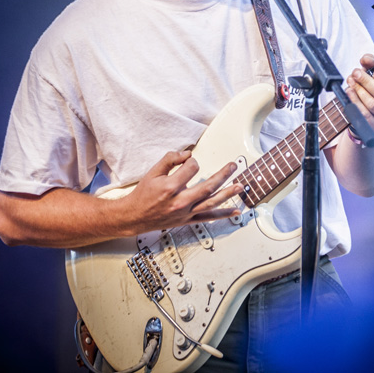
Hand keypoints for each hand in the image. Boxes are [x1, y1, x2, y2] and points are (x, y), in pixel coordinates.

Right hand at [125, 151, 242, 231]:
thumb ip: (170, 159)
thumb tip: (187, 153)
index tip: (189, 161)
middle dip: (223, 175)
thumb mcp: (153, 172)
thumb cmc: (143, 194)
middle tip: (233, 166)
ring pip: (211, 202)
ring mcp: (185, 212)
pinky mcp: (187, 220)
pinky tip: (235, 211)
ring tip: (240, 186)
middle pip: (208, 186)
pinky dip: (223, 215)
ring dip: (228, 194)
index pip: (191, 169)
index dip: (191, 161)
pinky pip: (208, 218)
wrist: (134, 216)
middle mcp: (180, 201)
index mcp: (170, 187)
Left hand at [345, 53, 373, 138]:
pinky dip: (355, 104)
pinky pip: (364, 117)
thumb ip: (371, 63)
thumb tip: (366, 59)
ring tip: (350, 83)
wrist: (369, 114)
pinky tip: (349, 94)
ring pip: (372, 106)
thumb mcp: (373, 75)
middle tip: (355, 73)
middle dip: (366, 82)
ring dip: (359, 92)